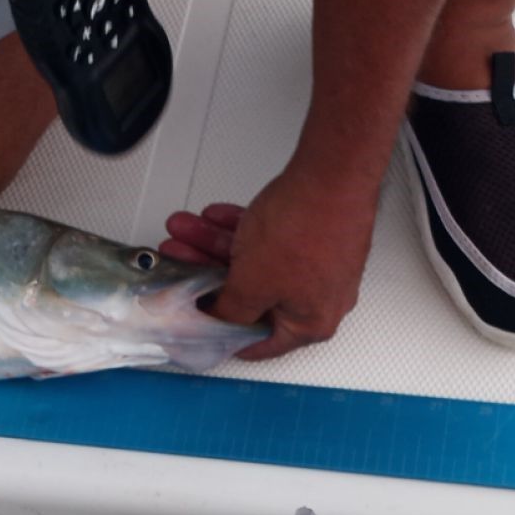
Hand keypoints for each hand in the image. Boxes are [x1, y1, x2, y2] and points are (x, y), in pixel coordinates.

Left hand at [163, 166, 376, 359]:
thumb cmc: (306, 229)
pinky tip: (212, 218)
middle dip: (208, 274)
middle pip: (252, 295)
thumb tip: (217, 320)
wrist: (333, 172)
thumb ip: (230, 310)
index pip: (260, 342)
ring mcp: (318, 263)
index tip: (199, 321)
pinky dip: (241, 231)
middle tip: (182, 262)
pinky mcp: (313, 234)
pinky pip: (269, 239)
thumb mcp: (252, 284)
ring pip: (256, 262)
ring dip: (215, 246)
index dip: (223, 333)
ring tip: (186, 232)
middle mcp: (319, 297)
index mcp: (311, 322)